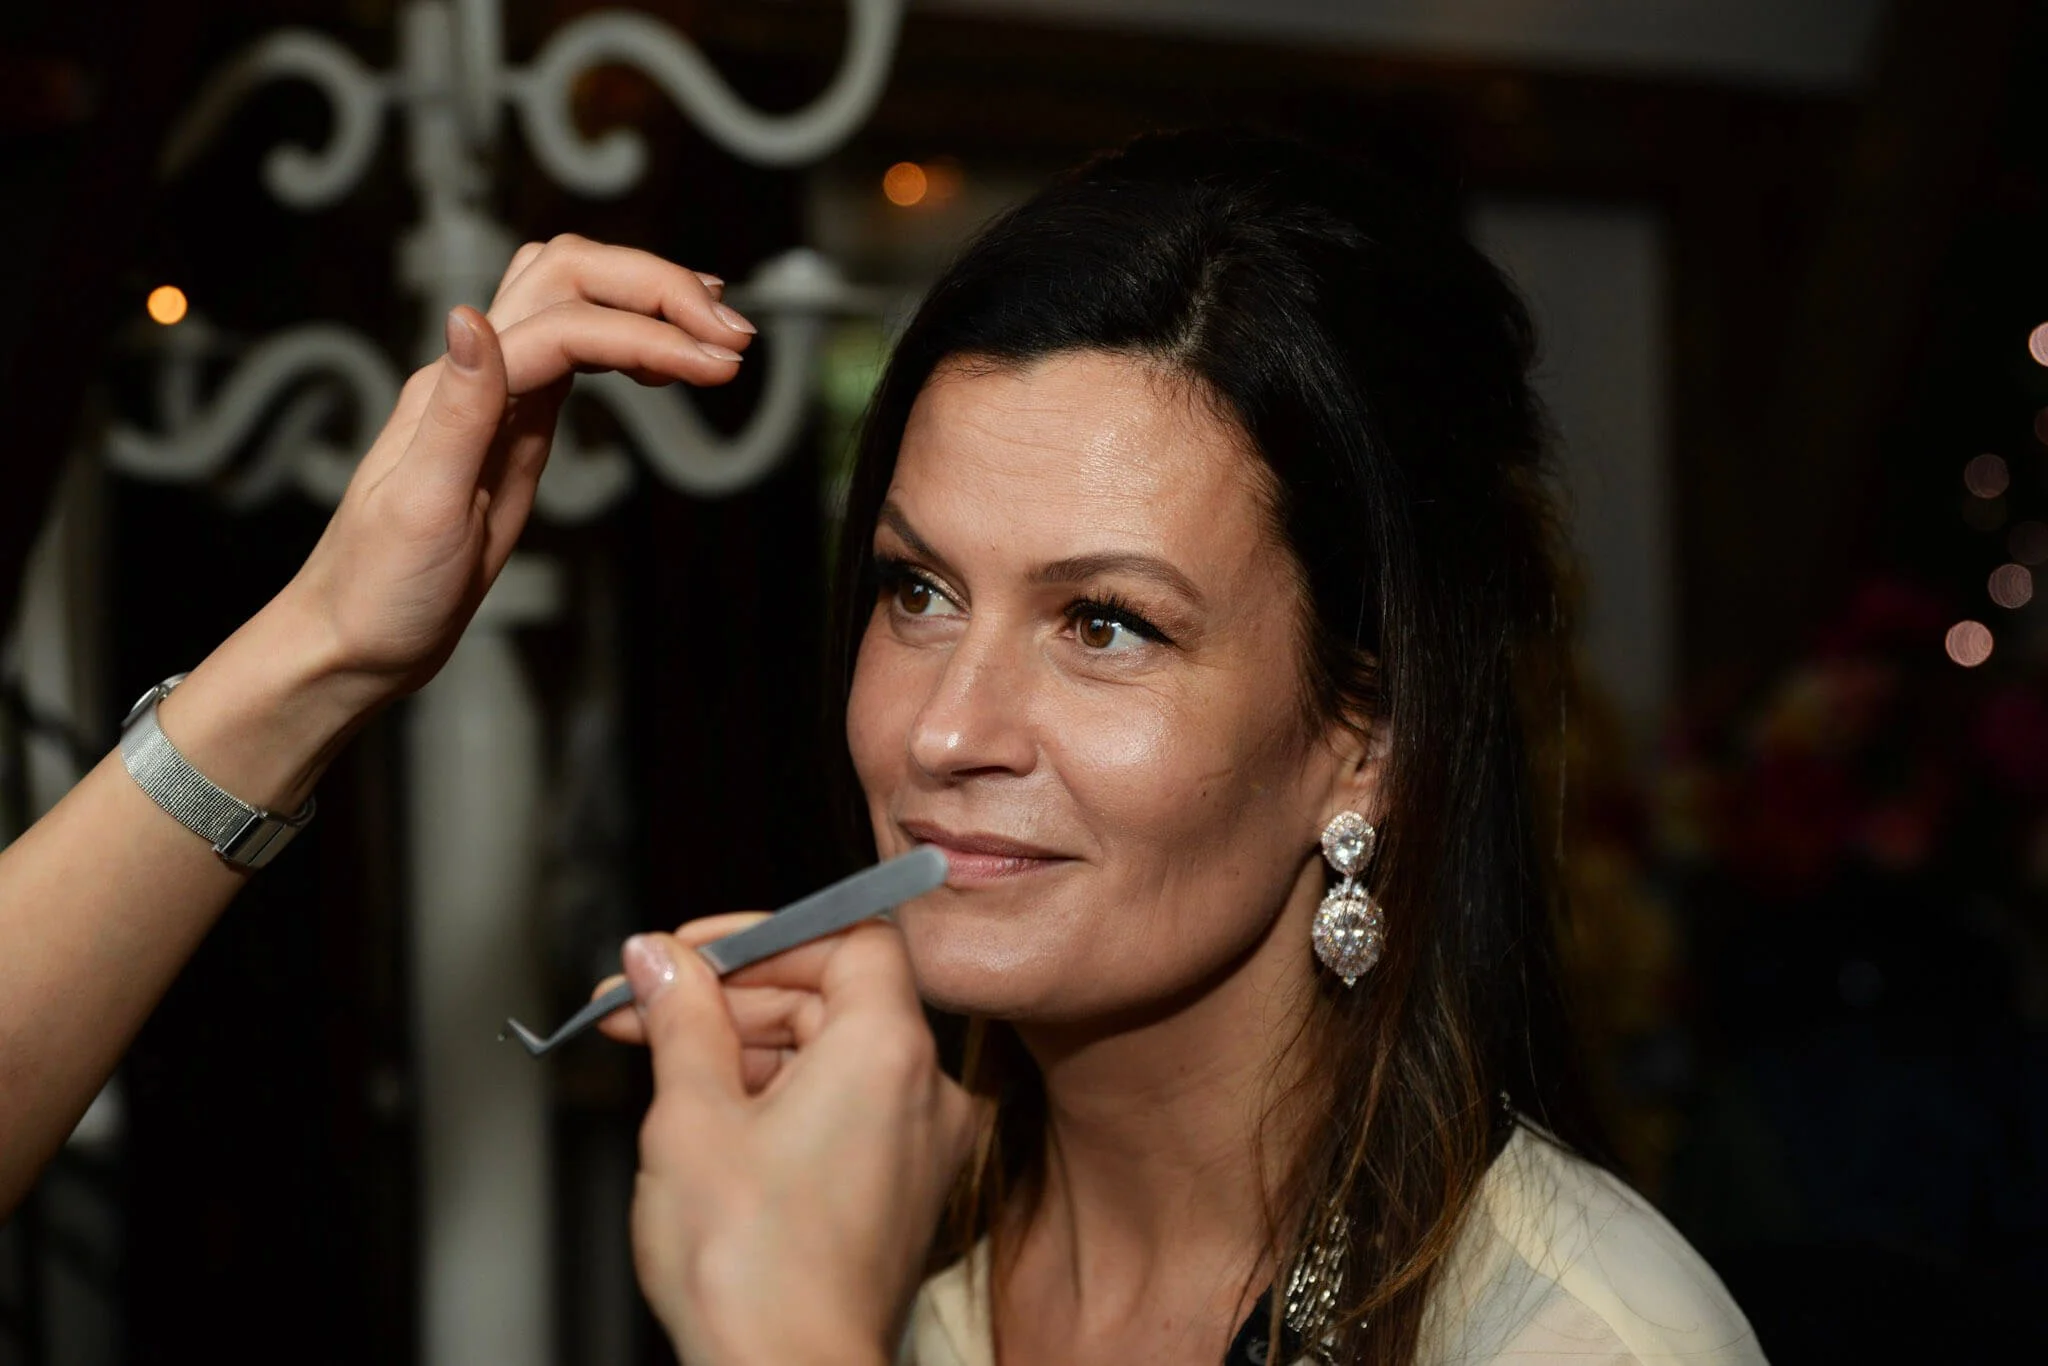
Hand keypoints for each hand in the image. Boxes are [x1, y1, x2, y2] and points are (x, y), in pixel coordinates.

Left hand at [277, 236, 753, 704]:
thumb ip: (456, 412)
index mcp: (454, 390)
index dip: (649, 333)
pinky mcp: (520, 427)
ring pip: (576, 302)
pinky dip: (631, 342)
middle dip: (659, 291)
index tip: (720, 365)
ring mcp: (500, 397)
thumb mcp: (420, 508)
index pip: (568, 326)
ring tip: (722, 338)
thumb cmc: (381, 590)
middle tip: (735, 338)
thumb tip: (469, 318)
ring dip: (650, 302)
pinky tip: (668, 364)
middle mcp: (477, 375)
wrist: (357, 640)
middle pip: (572, 279)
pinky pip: (579, 354)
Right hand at [612, 920, 982, 1365]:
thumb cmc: (750, 1268)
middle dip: (731, 997)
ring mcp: (923, 1145)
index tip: (690, 955)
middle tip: (645, 1004)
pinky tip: (709, 1116)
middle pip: (833, 996)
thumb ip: (681, 1016)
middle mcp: (928, 1090)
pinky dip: (781, 1098)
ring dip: (746, 1048)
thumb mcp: (689, 1115)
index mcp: (890, 1050)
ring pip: (832, 1054)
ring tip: (659, 1062)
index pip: (847, 938)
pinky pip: (846, 1109)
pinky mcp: (904, 1190)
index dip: (763, 936)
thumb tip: (660, 958)